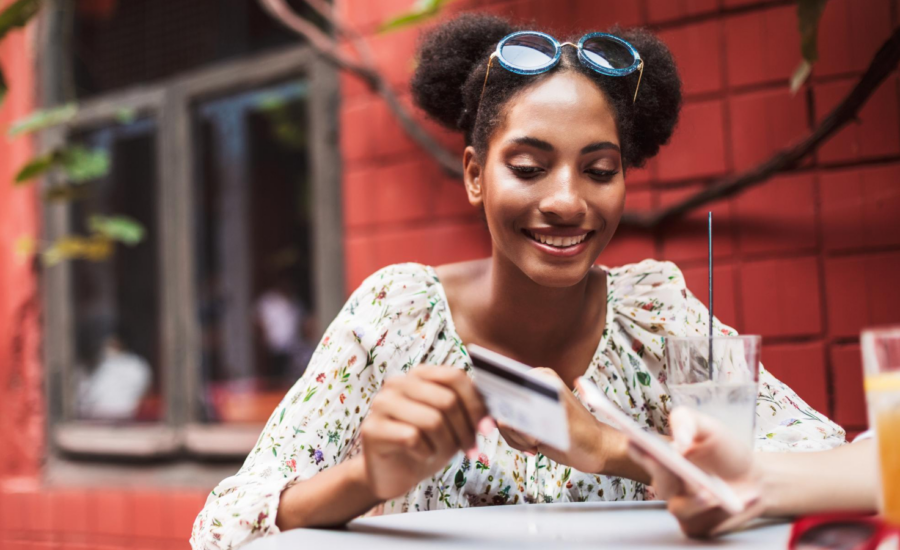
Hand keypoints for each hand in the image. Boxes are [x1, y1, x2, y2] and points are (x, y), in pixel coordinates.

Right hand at [359, 365, 487, 500]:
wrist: (391, 474)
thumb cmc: (424, 445)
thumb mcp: (452, 425)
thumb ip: (467, 410)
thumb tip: (492, 413)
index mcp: (419, 375)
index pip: (454, 376)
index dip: (475, 404)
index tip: (486, 428)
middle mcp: (398, 383)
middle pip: (447, 400)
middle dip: (464, 430)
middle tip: (469, 449)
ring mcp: (382, 404)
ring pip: (432, 420)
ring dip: (446, 444)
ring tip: (441, 453)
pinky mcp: (372, 428)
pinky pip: (412, 438)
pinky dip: (426, 453)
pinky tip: (421, 456)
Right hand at [495, 368, 620, 473]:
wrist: (594, 450)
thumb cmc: (584, 434)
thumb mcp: (561, 422)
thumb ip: (533, 417)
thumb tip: (507, 416)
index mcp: (541, 377)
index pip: (506, 385)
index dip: (508, 408)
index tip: (522, 425)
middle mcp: (532, 387)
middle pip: (501, 405)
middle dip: (514, 428)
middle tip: (534, 437)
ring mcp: (527, 404)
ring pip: (502, 422)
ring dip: (517, 438)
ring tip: (537, 443)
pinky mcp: (525, 420)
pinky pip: (508, 432)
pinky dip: (519, 443)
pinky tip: (536, 446)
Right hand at [628, 407, 764, 537]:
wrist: (754, 477)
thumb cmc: (725, 451)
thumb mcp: (708, 427)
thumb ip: (687, 421)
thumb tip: (677, 443)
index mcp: (662, 456)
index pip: (640, 452)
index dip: (635, 447)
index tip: (634, 441)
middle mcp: (666, 482)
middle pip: (658, 481)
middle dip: (663, 472)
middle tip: (672, 461)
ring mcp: (680, 505)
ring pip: (679, 508)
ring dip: (695, 501)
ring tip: (710, 493)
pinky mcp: (698, 525)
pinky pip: (704, 523)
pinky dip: (722, 513)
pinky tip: (739, 500)